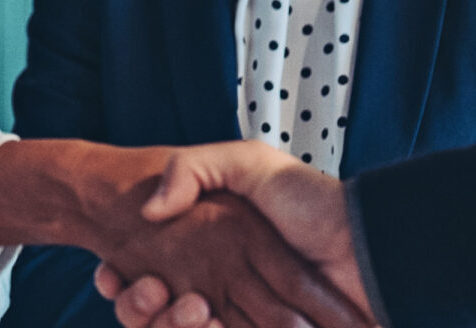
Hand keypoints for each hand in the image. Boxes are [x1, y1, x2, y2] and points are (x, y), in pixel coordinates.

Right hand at [95, 142, 368, 327]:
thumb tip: (149, 211)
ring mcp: (247, 318)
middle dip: (140, 308)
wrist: (366, 247)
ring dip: (167, 322)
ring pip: (184, 327)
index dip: (128, 281)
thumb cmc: (312, 203)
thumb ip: (193, 169)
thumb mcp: (249, 163)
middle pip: (163, 312)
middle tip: (146, 291)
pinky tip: (200, 316)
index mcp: (220, 251)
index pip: (158, 272)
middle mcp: (227, 288)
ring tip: (186, 306)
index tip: (109, 277)